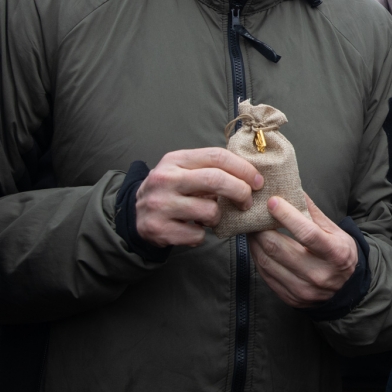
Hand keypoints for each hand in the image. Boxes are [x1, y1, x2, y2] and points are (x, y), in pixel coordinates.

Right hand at [135, 148, 263, 246]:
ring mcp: (160, 204)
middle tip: (247, 202)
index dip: (243, 168)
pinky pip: (197, 235)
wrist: (134, 215)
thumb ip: (210, 168)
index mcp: (176, 159)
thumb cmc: (171, 190)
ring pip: (210, 211)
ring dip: (218, 217)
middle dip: (240, 191)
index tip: (258, 181)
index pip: (217, 157)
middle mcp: (165, 179)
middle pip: (216, 180)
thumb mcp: (184, 170)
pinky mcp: (158, 229)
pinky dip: (202, 235)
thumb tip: (251, 175)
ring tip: (210, 216)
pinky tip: (194, 229)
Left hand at [249, 194, 359, 307]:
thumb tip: (294, 189)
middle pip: (280, 248)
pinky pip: (265, 275)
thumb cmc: (340, 254)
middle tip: (253, 215)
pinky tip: (256, 246)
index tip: (272, 201)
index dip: (287, 216)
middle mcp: (319, 274)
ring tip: (251, 229)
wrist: (346, 290)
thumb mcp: (335, 231)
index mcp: (335, 254)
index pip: (307, 234)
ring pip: (267, 262)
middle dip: (261, 229)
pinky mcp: (290, 297)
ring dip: (255, 243)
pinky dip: (257, 257)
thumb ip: (313, 212)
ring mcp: (303, 289)